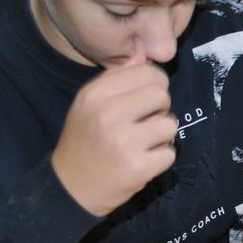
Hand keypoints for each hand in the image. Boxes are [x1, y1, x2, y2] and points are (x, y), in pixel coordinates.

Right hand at [52, 63, 177, 215]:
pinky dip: (161, 158)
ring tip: (144, 142)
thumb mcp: (89, 102)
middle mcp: (108, 115)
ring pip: (170, 125)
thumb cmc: (85, 139)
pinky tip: (143, 160)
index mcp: (95, 94)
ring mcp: (124, 142)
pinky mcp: (138, 168)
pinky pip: (170, 153)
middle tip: (147, 120)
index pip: (146, 72)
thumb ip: (117, 77)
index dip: (155, 83)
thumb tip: (144, 54)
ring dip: (162, 135)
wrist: (71, 187)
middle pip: (162, 95)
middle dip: (161, 107)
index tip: (148, 97)